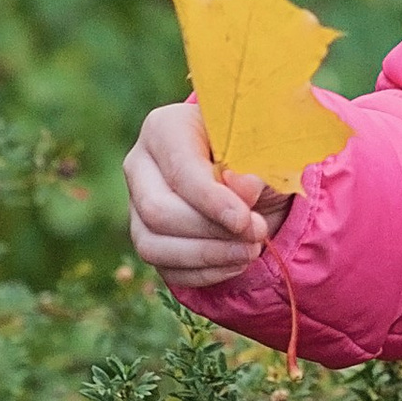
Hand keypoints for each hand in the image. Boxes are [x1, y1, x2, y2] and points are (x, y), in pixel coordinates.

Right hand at [123, 99, 291, 288]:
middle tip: (256, 234)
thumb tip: (241, 190)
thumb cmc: (253, 153)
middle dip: (210, 231)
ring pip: (153, 245)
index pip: (179, 170)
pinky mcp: (147, 238)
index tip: (243, 219)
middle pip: (158, 211)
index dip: (211, 200)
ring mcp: (137, 205)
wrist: (249, 177)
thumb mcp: (264, 150)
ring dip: (208, 256)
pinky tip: (235, 263)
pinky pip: (164, 268)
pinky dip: (204, 272)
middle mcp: (140, 165)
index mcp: (165, 128)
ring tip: (250, 251)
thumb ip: (253, 167)